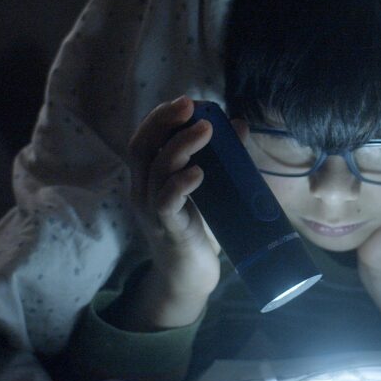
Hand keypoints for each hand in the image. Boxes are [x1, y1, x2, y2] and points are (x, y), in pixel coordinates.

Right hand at [128, 95, 220, 302]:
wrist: (192, 279)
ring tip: (206, 130)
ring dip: (181, 146)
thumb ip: (222, 160)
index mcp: (150, 178)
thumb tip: (239, 126)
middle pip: (141, 147)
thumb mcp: (212, 189)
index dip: (162, 117)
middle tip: (189, 104)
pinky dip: (181, 183)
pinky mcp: (167, 230)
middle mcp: (144, 191)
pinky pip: (167, 202)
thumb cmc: (200, 231)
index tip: (187, 101)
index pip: (146, 139)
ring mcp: (152, 211)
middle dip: (163, 121)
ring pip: (156, 170)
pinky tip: (199, 172)